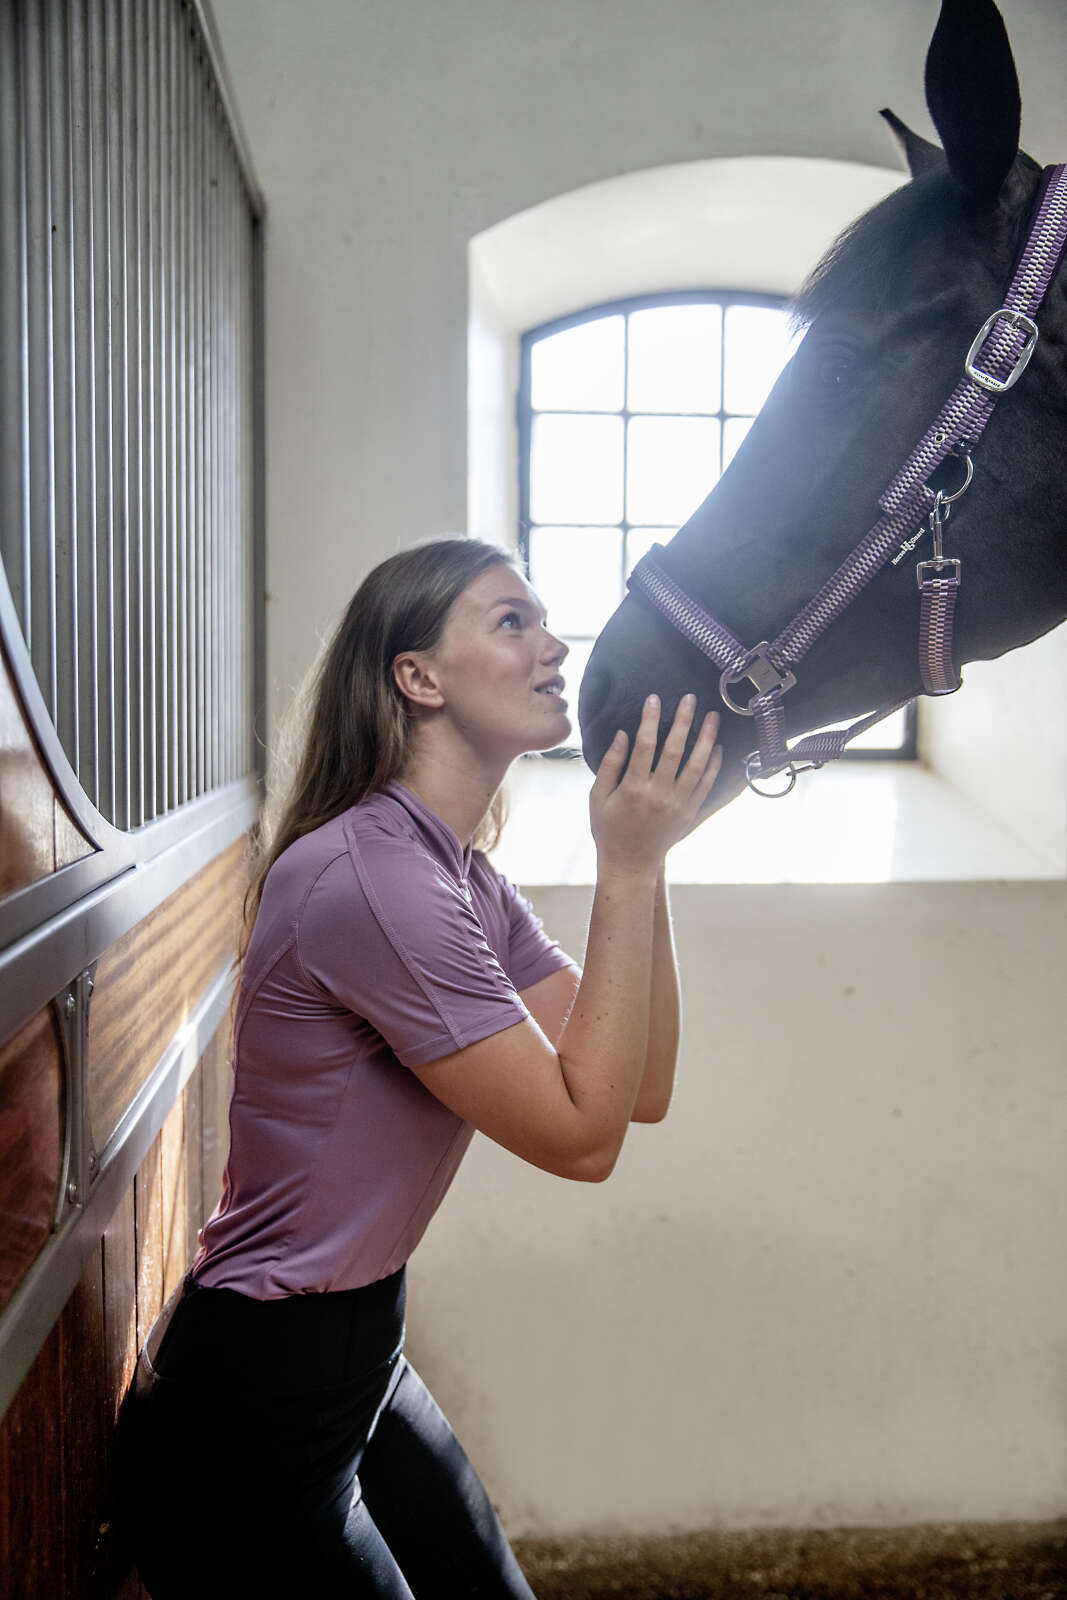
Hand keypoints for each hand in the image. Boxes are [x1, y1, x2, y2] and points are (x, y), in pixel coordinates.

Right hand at [589, 693, 721, 875]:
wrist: (630, 862)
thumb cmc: (609, 829)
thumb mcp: (598, 797)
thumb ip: (610, 765)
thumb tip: (622, 735)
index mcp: (633, 788)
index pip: (644, 745)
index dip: (649, 719)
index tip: (654, 699)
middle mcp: (659, 795)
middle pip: (675, 750)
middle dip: (683, 721)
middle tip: (690, 699)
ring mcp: (677, 804)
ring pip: (697, 766)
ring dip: (707, 739)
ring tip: (714, 717)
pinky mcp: (689, 812)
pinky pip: (706, 785)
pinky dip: (714, 765)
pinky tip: (718, 747)